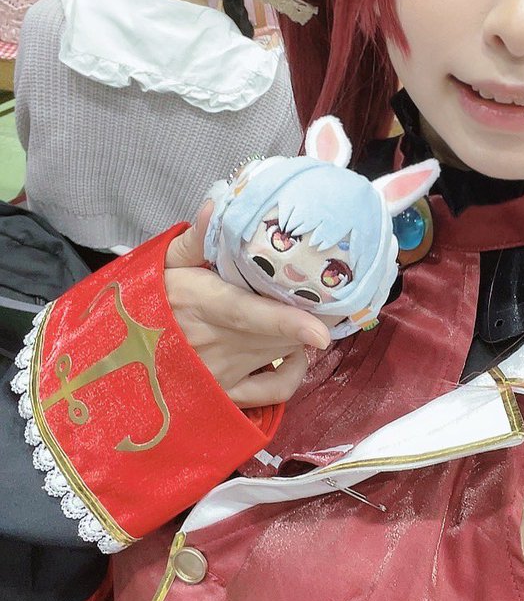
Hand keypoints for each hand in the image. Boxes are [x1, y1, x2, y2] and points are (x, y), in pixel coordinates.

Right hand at [164, 204, 329, 407]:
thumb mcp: (164, 263)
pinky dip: (292, 373)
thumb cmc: (149, 300)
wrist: (116, 352)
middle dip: (311, 316)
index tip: (320, 332)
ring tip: (307, 313)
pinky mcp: (225, 395)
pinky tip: (295, 354)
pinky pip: (273, 392)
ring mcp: (221, 374)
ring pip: (280, 354)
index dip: (286, 323)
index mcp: (200, 304)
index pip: (247, 315)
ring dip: (300, 335)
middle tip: (330, 292)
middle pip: (280, 334)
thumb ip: (197, 238)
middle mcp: (214, 344)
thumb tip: (217, 204)